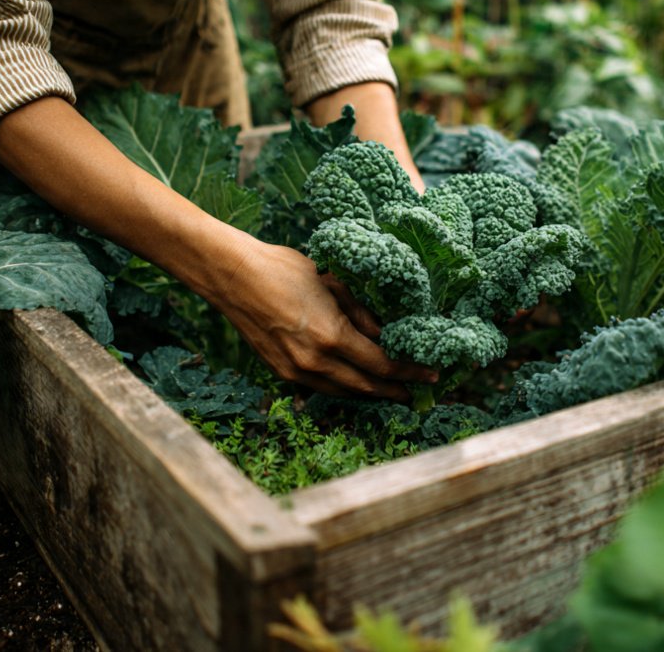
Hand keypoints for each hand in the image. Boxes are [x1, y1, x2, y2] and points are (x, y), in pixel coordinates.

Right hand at [208, 238, 436, 402]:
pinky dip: (342, 388)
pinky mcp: (280, 372)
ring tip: (390, 390)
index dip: (409, 373)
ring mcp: (295, 371)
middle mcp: (315, 362)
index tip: (430, 375)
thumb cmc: (283, 269)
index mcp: (332, 336)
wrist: (233, 276)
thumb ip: (362, 313)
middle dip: (394, 391)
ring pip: (342, 392)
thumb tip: (385, 335)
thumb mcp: (333, 284)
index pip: (382, 365)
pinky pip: (320, 388)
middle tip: (416, 392)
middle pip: (365, 387)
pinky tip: (354, 382)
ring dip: (368, 393)